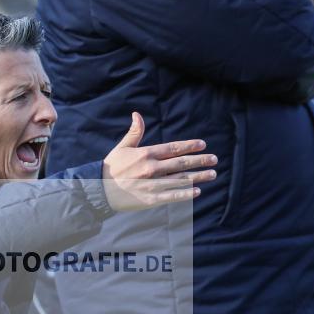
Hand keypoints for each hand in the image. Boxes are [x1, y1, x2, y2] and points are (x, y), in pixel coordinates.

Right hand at [102, 112, 216, 210]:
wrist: (98, 189)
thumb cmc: (111, 167)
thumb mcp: (122, 147)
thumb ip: (134, 132)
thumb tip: (137, 114)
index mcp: (146, 154)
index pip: (173, 148)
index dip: (190, 146)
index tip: (203, 145)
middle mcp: (152, 168)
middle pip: (181, 163)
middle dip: (200, 161)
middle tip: (214, 159)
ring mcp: (152, 184)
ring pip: (180, 179)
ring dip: (198, 176)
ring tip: (212, 174)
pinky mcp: (150, 199)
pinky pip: (171, 196)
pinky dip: (185, 193)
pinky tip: (197, 191)